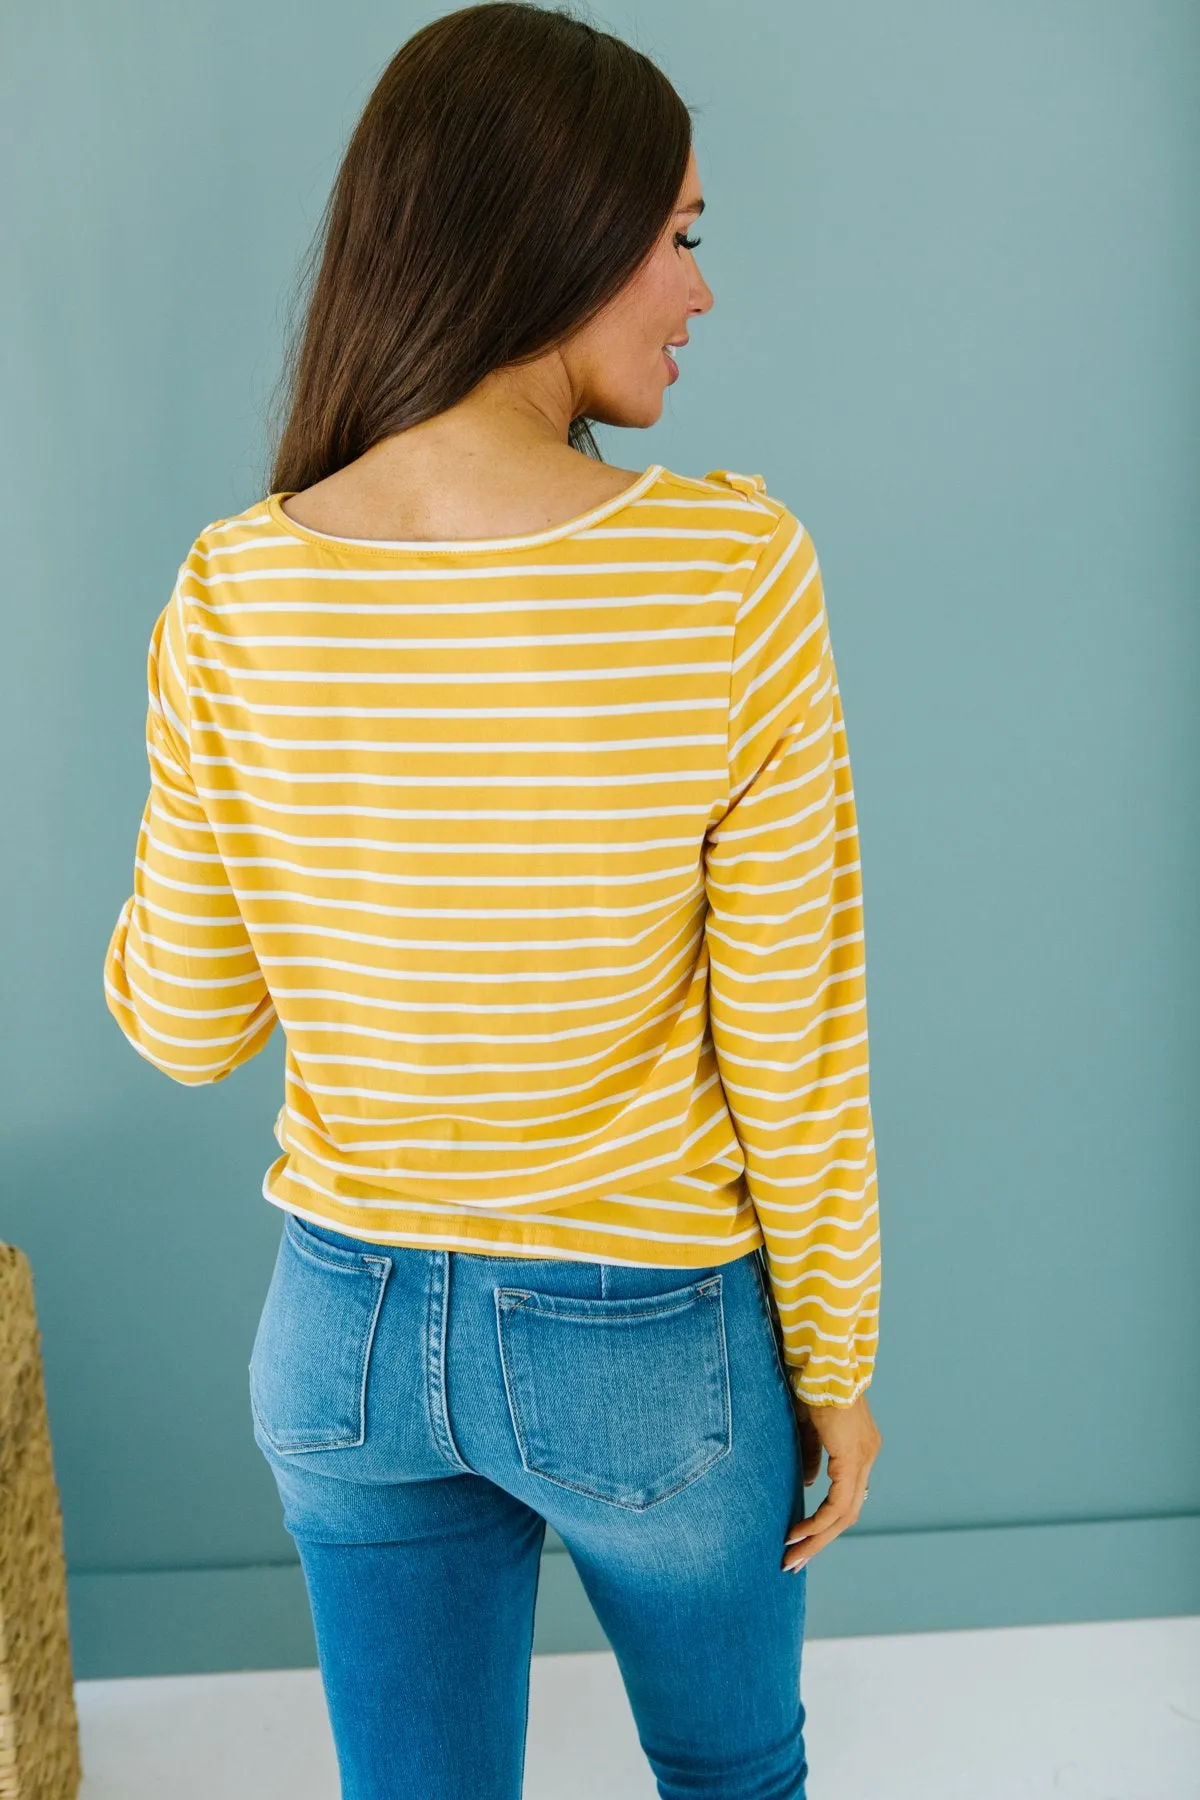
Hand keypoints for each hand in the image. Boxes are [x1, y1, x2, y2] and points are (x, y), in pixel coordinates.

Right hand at [781, 1390, 880, 1571]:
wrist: (822, 1360)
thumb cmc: (811, 1384)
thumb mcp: (808, 1426)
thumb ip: (811, 1455)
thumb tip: (807, 1485)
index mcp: (860, 1447)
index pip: (847, 1496)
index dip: (825, 1522)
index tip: (800, 1539)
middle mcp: (867, 1456)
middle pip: (849, 1512)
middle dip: (820, 1540)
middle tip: (795, 1562)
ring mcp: (863, 1458)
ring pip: (845, 1514)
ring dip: (817, 1539)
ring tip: (792, 1556)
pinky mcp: (852, 1457)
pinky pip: (838, 1502)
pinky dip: (818, 1522)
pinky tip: (797, 1534)